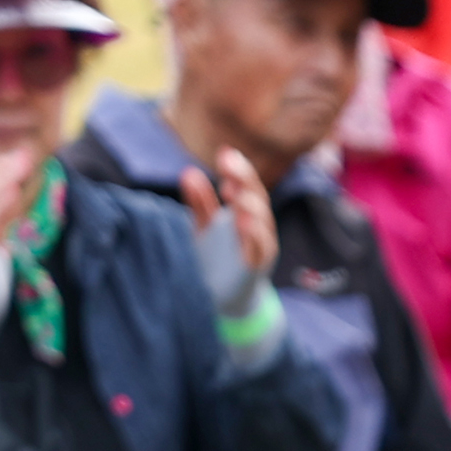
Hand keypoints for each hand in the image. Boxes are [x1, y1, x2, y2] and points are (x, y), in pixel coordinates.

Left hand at [180, 154, 277, 286]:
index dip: (239, 169)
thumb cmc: (217, 257)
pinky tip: (242, 222)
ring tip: (234, 191)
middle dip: (244, 179)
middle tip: (227, 164)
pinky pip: (259, 247)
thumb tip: (188, 172)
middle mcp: (258, 225)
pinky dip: (253, 234)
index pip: (247, 185)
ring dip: (249, 205)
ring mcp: (261, 245)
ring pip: (262, 221)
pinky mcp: (258, 265)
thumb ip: (200, 201)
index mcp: (246, 212)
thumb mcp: (204, 226)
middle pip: (257, 197)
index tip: (224, 153)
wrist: (223, 296)